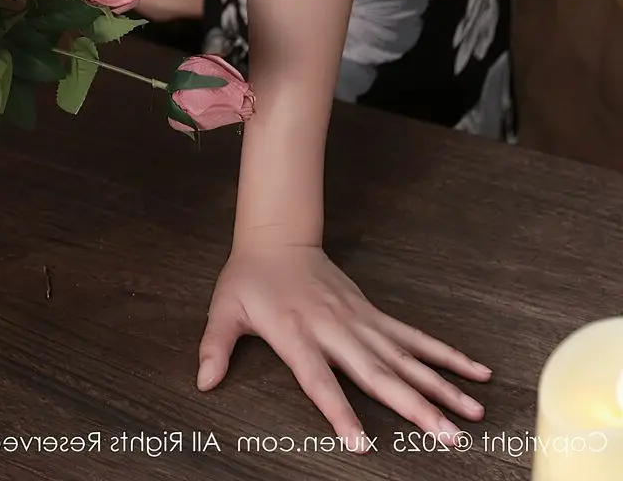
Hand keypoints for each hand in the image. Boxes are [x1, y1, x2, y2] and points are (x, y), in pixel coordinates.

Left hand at [197, 236, 491, 449]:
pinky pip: (414, 337)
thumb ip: (215, 345)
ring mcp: (361, 322)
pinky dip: (445, 354)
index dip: (339, 410)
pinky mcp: (374, 315)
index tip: (361, 442)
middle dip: (415, 406)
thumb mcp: (224, 308)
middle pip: (378, 374)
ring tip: (474, 413)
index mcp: (297, 334)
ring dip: (442, 386)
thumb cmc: (250, 278)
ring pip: (407, 358)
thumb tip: (204, 381)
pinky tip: (475, 370)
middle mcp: (336, 330)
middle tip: (448, 437)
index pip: (320, 380)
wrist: (278, 237)